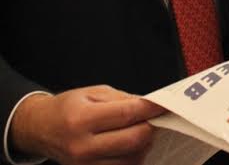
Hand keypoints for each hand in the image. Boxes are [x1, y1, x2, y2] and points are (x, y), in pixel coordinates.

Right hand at [10, 86, 164, 164]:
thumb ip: (124, 99)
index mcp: (81, 119)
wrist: (41, 129)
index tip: (164, 104)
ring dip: (143, 144)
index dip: (151, 109)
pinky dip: (133, 156)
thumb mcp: (94, 93)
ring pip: (132, 159)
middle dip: (150, 127)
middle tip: (154, 118)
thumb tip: (150, 105)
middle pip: (133, 140)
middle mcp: (82, 146)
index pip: (127, 115)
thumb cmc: (68, 108)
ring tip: (139, 130)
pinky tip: (130, 144)